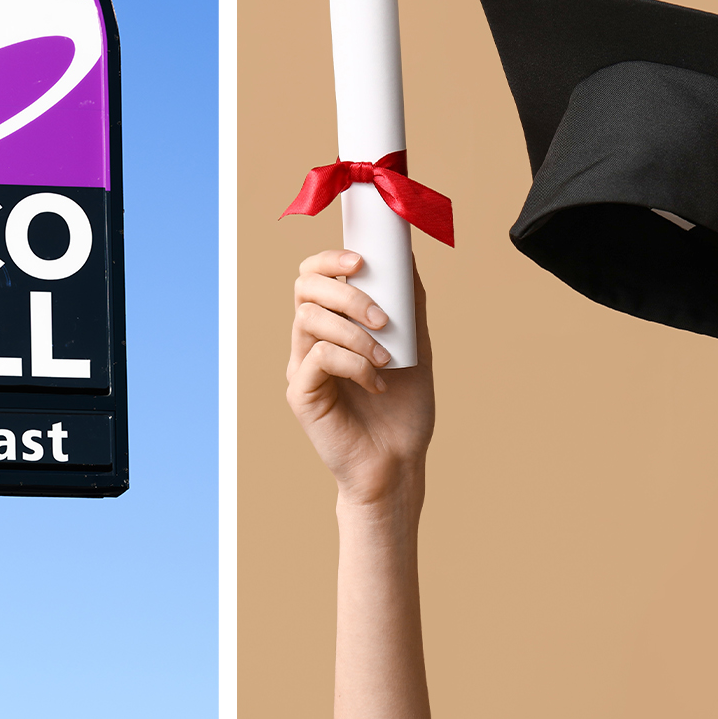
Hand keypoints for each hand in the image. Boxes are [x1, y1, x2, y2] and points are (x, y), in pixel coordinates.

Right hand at [286, 250, 436, 507]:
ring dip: (355, 332)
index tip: (361, 261)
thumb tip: (405, 257)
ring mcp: (302, 367)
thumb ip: (409, 304)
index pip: (313, 276)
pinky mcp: (301, 394)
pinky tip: (377, 383)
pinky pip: (318, 357)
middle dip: (346, 293)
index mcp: (332, 326)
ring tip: (386, 357)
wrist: (400, 461)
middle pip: (305, 289)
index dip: (330, 259)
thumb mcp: (416, 346)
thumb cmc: (405, 408)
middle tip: (381, 318)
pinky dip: (355, 363)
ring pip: (310, 320)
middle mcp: (309, 342)